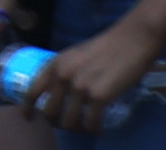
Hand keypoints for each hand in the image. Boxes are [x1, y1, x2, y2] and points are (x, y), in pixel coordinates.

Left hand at [16, 26, 165, 135]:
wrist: (137, 36)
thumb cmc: (111, 43)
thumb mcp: (78, 53)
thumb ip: (65, 71)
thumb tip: (60, 94)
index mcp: (56, 64)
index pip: (31, 92)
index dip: (28, 109)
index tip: (30, 117)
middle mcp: (63, 77)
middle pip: (49, 113)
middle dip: (57, 121)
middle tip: (70, 122)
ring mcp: (80, 88)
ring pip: (68, 122)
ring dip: (76, 128)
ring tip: (86, 127)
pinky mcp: (98, 97)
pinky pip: (90, 123)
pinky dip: (94, 129)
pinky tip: (99, 129)